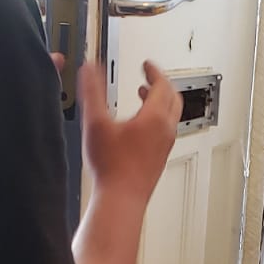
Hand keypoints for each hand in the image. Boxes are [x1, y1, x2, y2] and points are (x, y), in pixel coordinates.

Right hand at [78, 59, 182, 204]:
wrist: (121, 199)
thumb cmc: (111, 167)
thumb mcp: (96, 123)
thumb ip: (92, 92)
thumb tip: (90, 69)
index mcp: (154, 118)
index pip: (162, 85)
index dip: (154, 71)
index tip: (146, 65)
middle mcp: (165, 131)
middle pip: (173, 98)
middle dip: (161, 84)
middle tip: (149, 77)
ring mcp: (164, 146)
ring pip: (170, 116)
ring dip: (159, 101)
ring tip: (143, 96)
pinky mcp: (159, 159)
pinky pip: (164, 131)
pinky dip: (156, 119)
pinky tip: (138, 126)